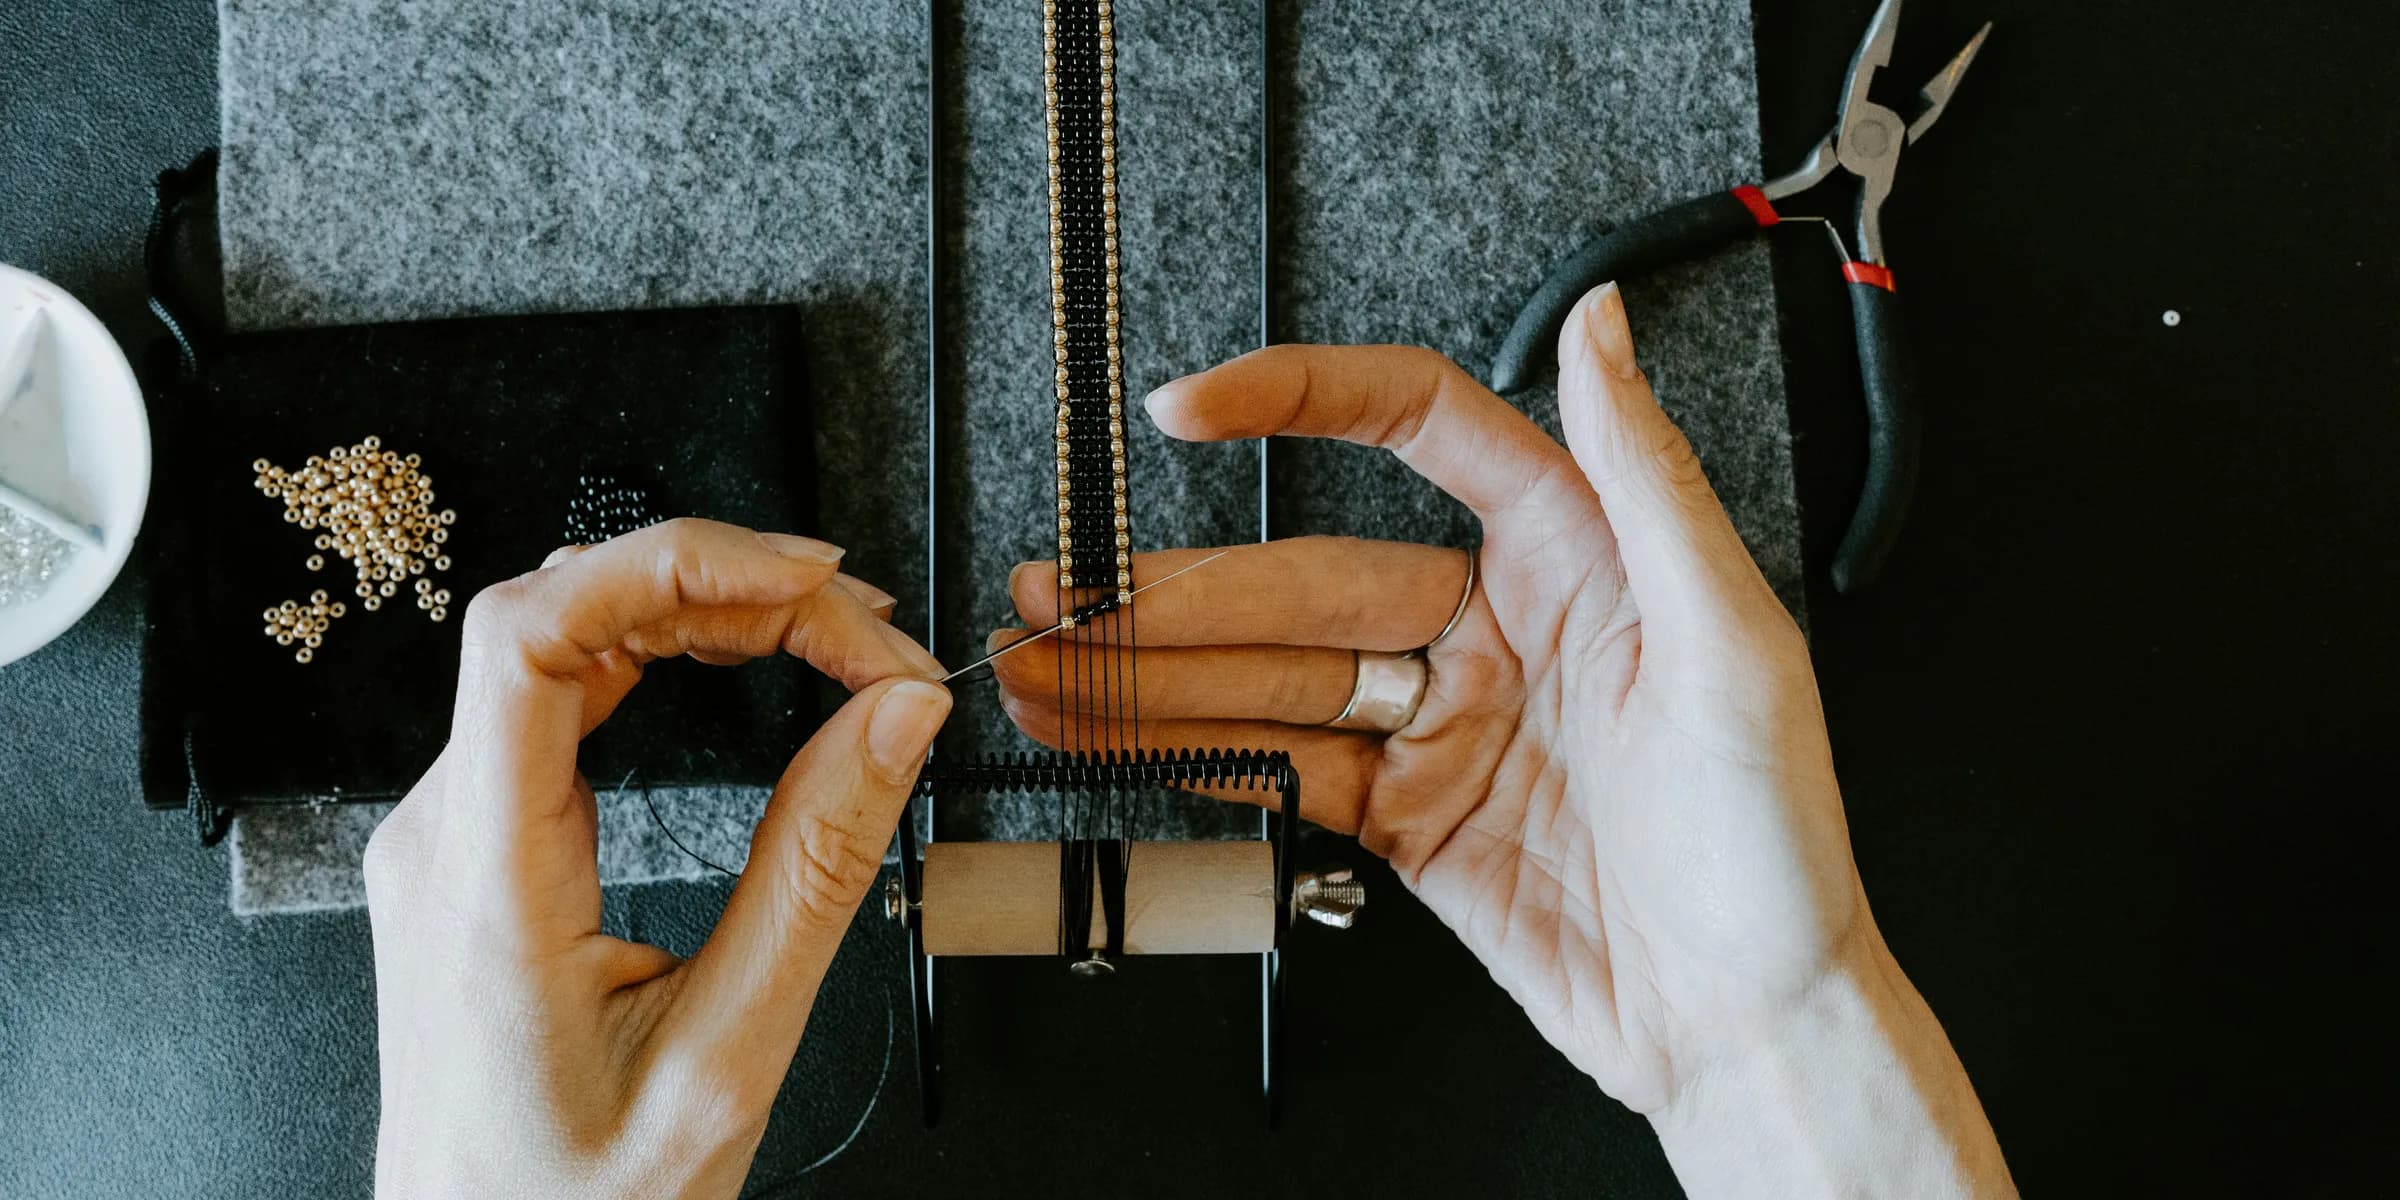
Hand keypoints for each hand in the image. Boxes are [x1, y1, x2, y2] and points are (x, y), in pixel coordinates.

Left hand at [364, 519, 949, 1199]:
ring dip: (704, 615)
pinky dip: (667, 660)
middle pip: (566, 619)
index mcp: (483, 881)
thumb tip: (893, 721)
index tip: (804, 580)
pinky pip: (562, 700)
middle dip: (730, 589)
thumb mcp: (728, 1056)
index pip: (527, 637)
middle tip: (869, 632)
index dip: (670, 563)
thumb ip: (815, 873)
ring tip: (834, 637)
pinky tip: (747, 665)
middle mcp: (443, 835)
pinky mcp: (480, 845)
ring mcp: (452, 835)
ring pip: (567, 646)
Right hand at [993, 286, 2012, 1195]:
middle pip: (1303, 580)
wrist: (1750, 1023)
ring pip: (1270, 678)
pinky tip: (1116, 732)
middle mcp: (1495, 627)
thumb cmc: (1774, 842)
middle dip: (1175, 591)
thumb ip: (1647, 477)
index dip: (1299, 403)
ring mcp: (1440, 725)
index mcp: (1573, 555)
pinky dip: (1191, 754)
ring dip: (1153, 674)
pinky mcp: (1407, 816)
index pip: (1417, 431)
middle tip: (1065, 596)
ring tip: (1046, 664)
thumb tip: (1599, 323)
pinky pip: (1281, 766)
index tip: (1195, 407)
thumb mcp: (1733, 643)